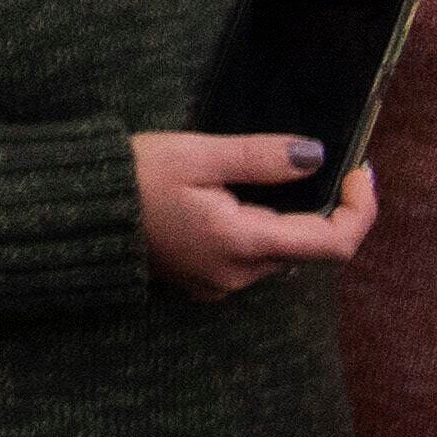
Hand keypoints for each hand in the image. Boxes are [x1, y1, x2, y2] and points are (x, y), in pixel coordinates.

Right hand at [132, 128, 379, 300]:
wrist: (76, 214)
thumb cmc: (132, 178)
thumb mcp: (197, 153)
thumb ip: (261, 157)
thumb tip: (316, 157)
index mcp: (243, 242)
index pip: (333, 242)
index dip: (360, 209)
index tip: (360, 171)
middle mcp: (239, 274)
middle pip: (308, 246)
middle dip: (320, 205)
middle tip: (310, 159)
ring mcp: (221, 283)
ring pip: (280, 252)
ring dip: (285, 216)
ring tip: (256, 175)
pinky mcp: (205, 282)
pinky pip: (252, 258)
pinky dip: (258, 228)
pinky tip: (231, 200)